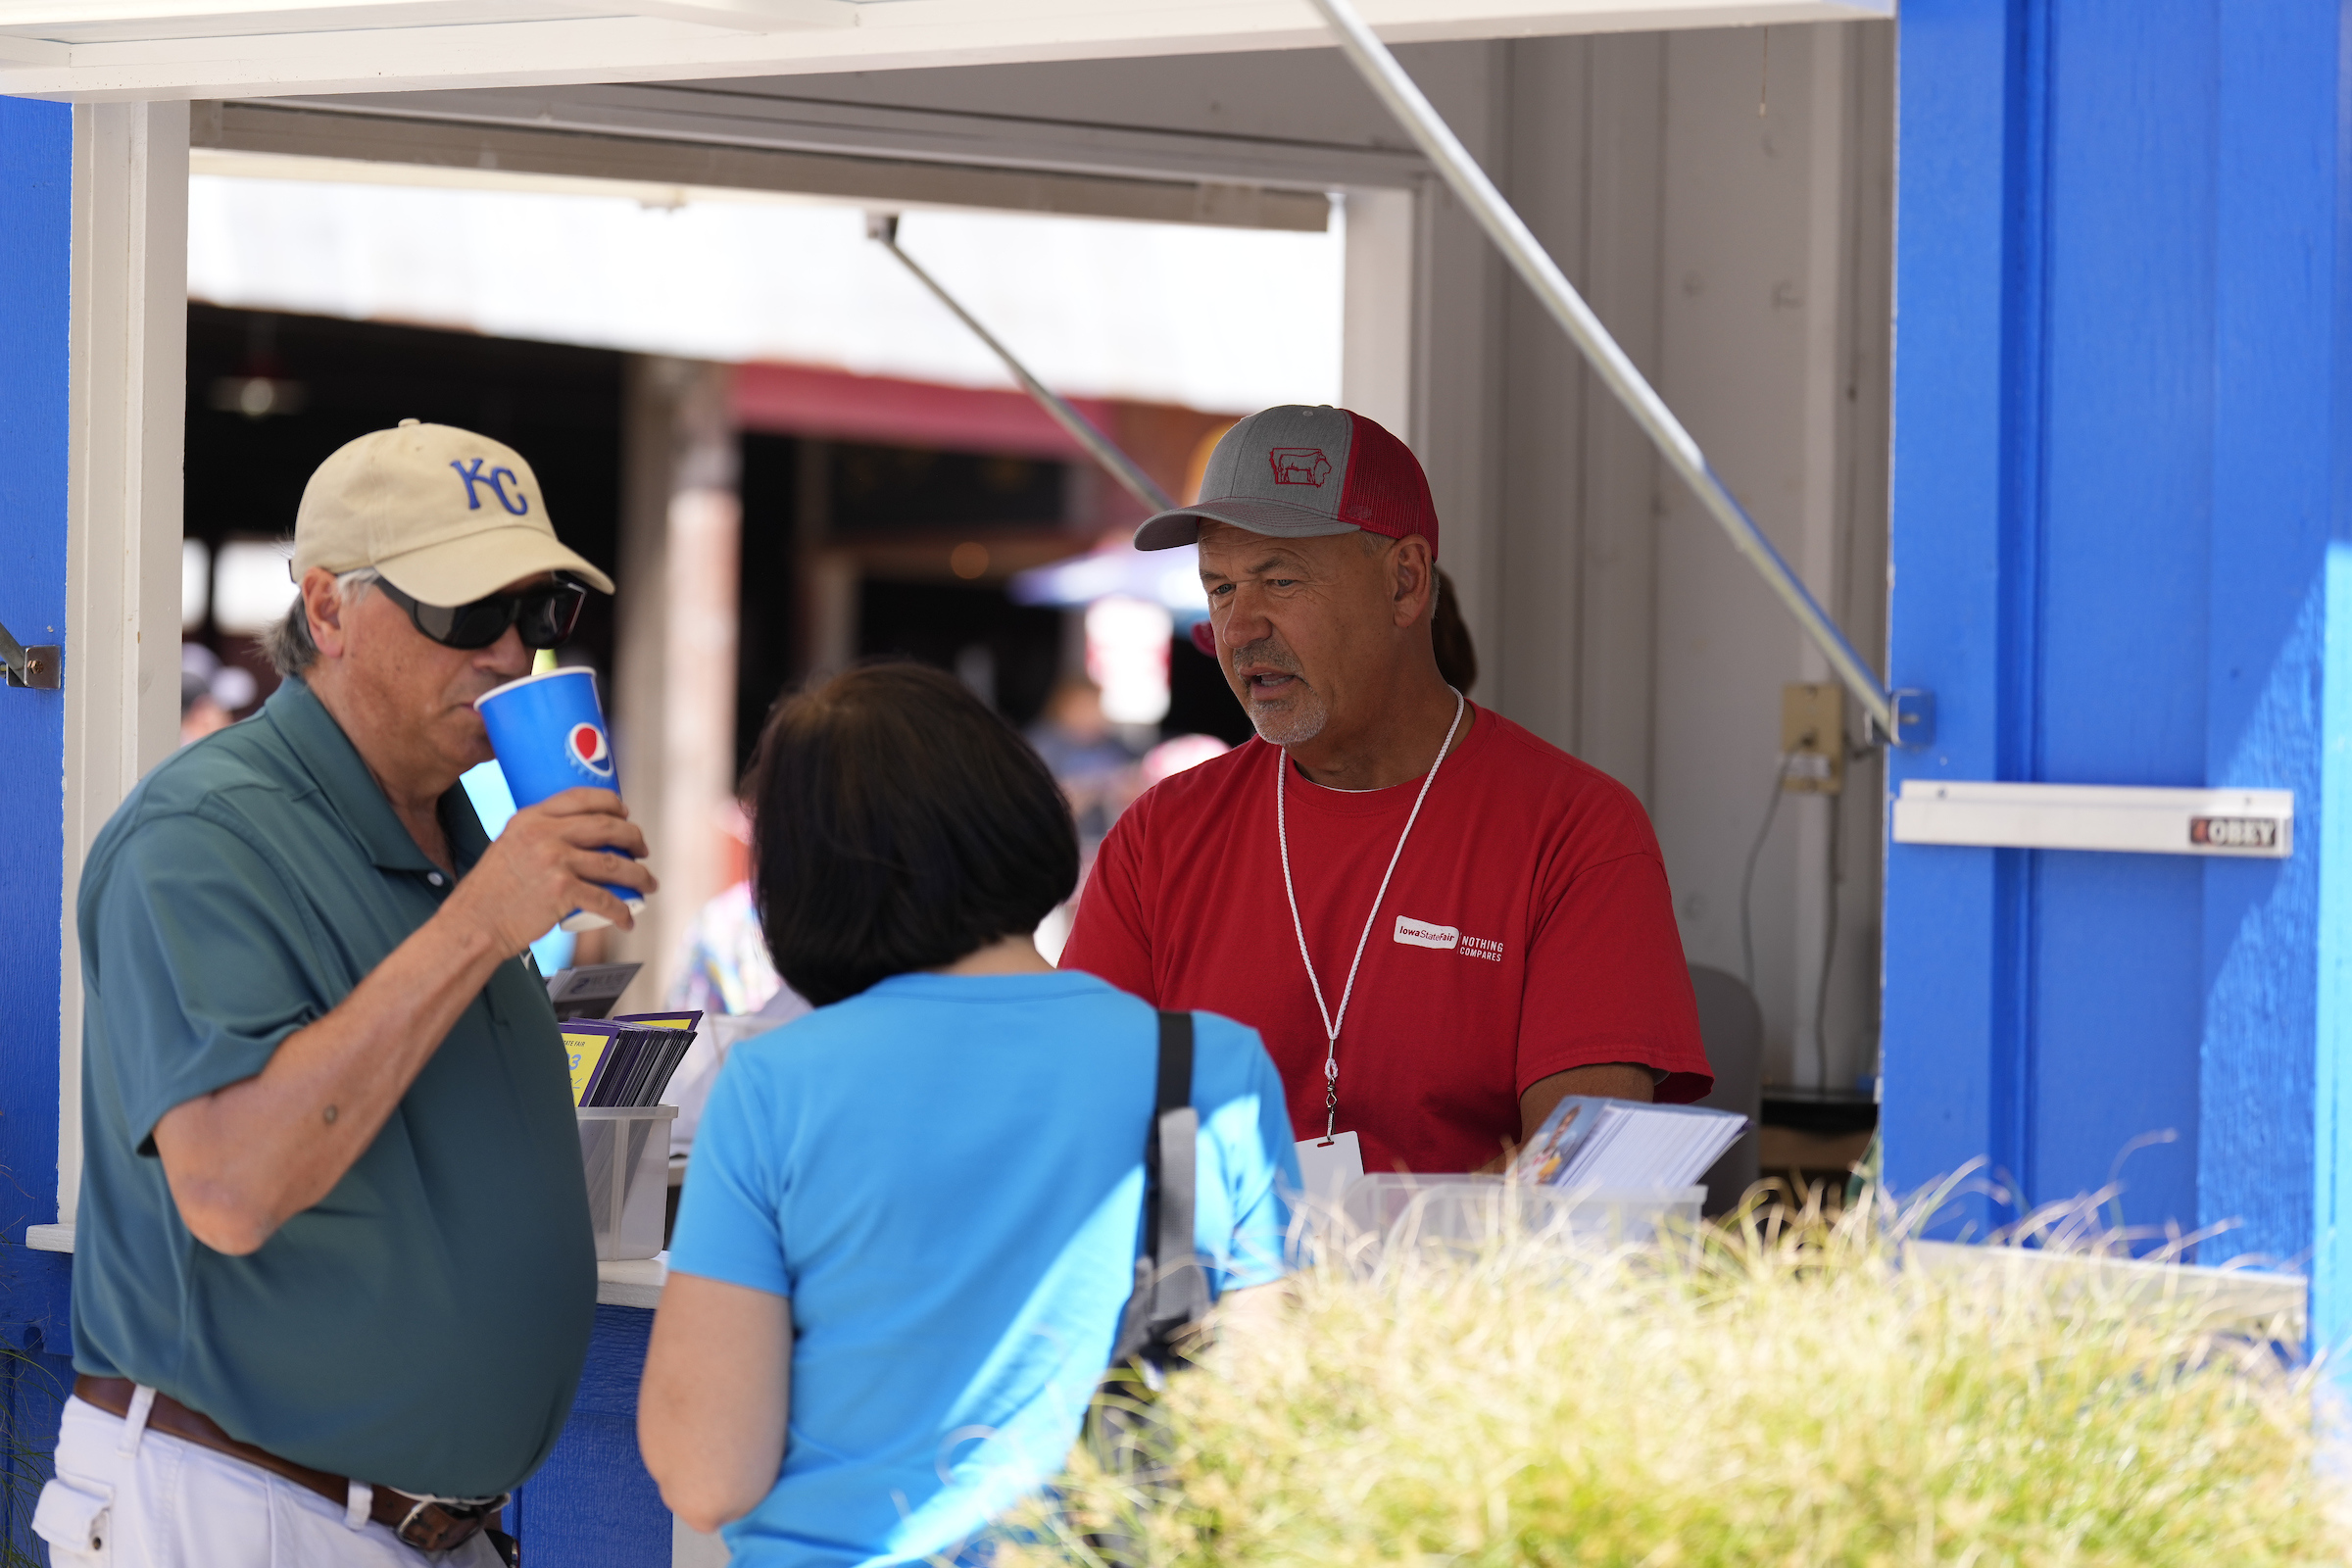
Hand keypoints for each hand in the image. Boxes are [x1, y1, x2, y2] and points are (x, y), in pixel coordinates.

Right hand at [444, 788, 657, 954]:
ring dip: (640, 875)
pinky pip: (606, 900)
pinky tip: (628, 919)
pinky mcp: (563, 891)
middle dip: (634, 837)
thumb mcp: (507, 847)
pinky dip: (623, 912)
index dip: (611, 803)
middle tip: (642, 850)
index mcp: (530, 818)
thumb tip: (568, 838)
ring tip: (648, 884)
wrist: (474, 924)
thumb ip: (534, 837)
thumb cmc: (489, 892)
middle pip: (607, 826)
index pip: (582, 797)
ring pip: (615, 864)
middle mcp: (545, 834)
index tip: (625, 814)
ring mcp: (556, 861)